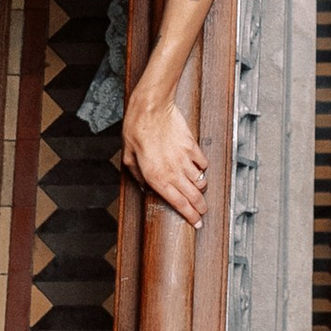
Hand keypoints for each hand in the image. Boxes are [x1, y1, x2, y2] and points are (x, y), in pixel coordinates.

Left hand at [122, 94, 208, 226]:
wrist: (151, 108)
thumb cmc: (136, 130)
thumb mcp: (128, 158)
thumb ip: (137, 176)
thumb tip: (144, 186)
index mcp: (157, 178)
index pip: (179, 204)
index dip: (190, 216)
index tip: (196, 222)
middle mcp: (174, 171)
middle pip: (194, 197)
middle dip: (200, 208)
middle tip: (202, 212)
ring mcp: (185, 159)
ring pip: (201, 181)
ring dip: (201, 188)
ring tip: (199, 190)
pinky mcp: (192, 146)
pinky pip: (203, 162)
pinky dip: (202, 168)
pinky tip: (198, 169)